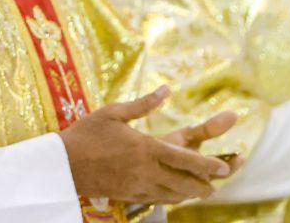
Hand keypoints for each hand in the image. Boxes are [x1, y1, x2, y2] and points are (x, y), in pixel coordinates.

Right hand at [59, 86, 234, 204]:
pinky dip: (172, 198)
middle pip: (185, 183)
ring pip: (174, 195)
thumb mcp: (114, 112)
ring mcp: (138, 187)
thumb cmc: (87, 134)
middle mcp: (146, 171)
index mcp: (145, 148)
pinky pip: (158, 200)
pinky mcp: (130, 196)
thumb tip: (166, 89)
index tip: (225, 166)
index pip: (185, 159)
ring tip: (203, 190)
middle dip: (205, 184)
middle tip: (218, 182)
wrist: (64, 165)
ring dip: (191, 193)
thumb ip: (143, 104)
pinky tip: (176, 194)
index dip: (208, 165)